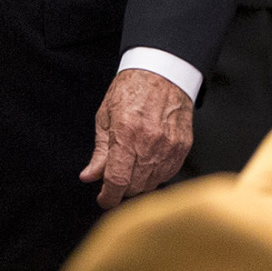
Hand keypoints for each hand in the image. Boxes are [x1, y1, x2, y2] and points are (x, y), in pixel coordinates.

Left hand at [80, 68, 192, 209]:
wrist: (163, 71)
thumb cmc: (133, 89)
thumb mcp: (106, 116)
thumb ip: (100, 151)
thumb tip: (89, 176)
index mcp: (127, 133)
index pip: (117, 180)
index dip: (108, 197)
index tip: (104, 199)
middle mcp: (150, 142)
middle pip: (134, 186)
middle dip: (121, 188)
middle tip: (116, 176)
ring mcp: (169, 146)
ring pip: (152, 183)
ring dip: (139, 182)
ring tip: (133, 166)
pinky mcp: (183, 146)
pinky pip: (168, 174)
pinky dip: (156, 174)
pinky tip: (148, 162)